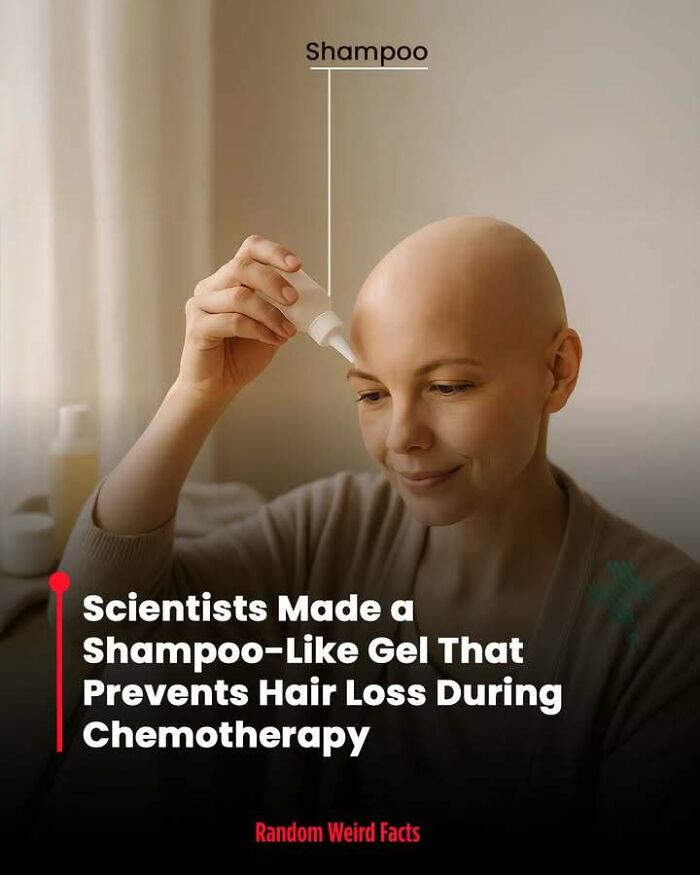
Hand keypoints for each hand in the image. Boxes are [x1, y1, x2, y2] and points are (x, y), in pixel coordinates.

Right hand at [175, 235, 301, 405]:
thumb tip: (308, 299)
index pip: (249, 250)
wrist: (216, 387)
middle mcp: (212, 287)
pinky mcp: (197, 327)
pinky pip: (233, 321)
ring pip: (239, 297)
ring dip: (271, 314)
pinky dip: (259, 330)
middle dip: (273, 281)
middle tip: (294, 299)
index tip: (296, 265)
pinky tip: (273, 340)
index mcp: (228, 280)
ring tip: (287, 331)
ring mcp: (201, 305)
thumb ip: (282, 309)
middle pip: (241, 266)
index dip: (273, 252)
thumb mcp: (269, 326)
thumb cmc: (239, 356)